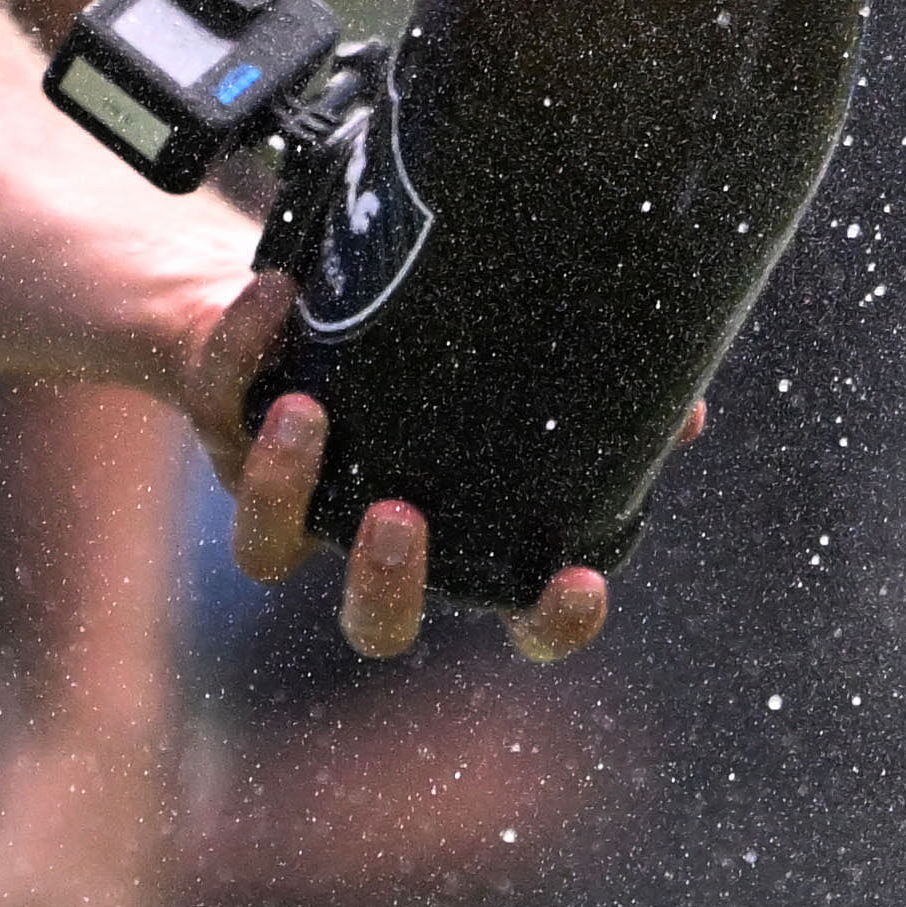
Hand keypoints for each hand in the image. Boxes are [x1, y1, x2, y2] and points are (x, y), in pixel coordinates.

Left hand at [179, 272, 620, 666]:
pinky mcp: (223, 418)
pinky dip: (239, 351)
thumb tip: (689, 405)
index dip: (547, 625)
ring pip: (265, 545)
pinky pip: (216, 396)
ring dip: (279, 490)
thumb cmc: (428, 332)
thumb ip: (592, 389)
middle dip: (385, 584)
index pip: (513, 619)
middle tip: (401, 517)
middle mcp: (366, 532)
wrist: (294, 281)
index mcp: (454, 533)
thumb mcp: (509, 354)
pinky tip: (280, 296)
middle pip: (371, 622)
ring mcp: (291, 490)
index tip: (579, 583)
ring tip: (306, 413)